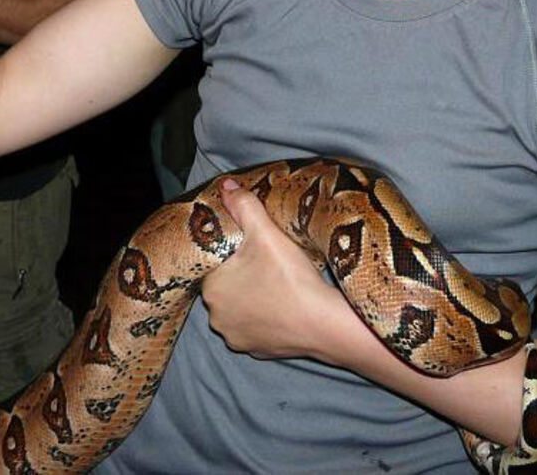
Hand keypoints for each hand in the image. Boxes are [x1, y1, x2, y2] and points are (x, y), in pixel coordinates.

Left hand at [200, 177, 345, 360]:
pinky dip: (266, 318)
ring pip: (240, 309)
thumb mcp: (266, 233)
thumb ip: (243, 206)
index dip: (232, 252)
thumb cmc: (291, 277)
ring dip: (253, 298)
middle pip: (226, 286)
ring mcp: (236, 338)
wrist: (325, 323)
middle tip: (268, 263)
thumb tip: (225, 185)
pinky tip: (282, 306)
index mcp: (211, 288)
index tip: (252, 246)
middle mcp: (216, 317)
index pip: (214, 263)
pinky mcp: (257, 351)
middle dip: (242, 275)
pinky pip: (256, 328)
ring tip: (276, 284)